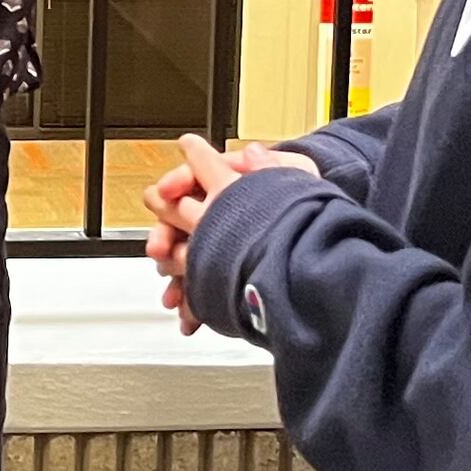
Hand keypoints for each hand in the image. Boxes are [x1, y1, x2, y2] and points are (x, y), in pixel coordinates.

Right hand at [146, 136, 318, 334]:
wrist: (311, 236)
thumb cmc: (298, 199)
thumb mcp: (293, 177)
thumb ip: (269, 166)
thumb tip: (251, 153)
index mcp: (227, 185)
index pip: (192, 178)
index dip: (177, 183)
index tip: (166, 192)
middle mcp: (214, 214)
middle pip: (178, 222)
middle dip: (165, 237)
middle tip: (159, 249)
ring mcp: (214, 245)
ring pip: (183, 260)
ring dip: (175, 275)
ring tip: (172, 291)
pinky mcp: (220, 275)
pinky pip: (199, 289)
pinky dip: (192, 304)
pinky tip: (188, 318)